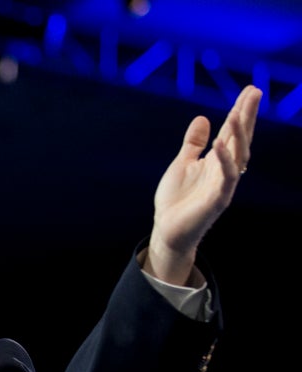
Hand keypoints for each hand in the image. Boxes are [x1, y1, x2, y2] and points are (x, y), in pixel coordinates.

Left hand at [146, 84, 260, 284]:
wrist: (167, 230)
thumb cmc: (176, 200)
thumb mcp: (182, 164)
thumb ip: (193, 143)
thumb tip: (203, 118)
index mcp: (217, 160)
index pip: (232, 132)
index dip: (240, 111)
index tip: (249, 90)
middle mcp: (225, 170)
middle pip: (240, 138)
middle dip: (247, 116)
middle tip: (255, 92)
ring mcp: (224, 184)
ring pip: (238, 155)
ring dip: (238, 134)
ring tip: (237, 113)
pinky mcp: (218, 199)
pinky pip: (226, 177)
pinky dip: (224, 160)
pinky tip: (220, 143)